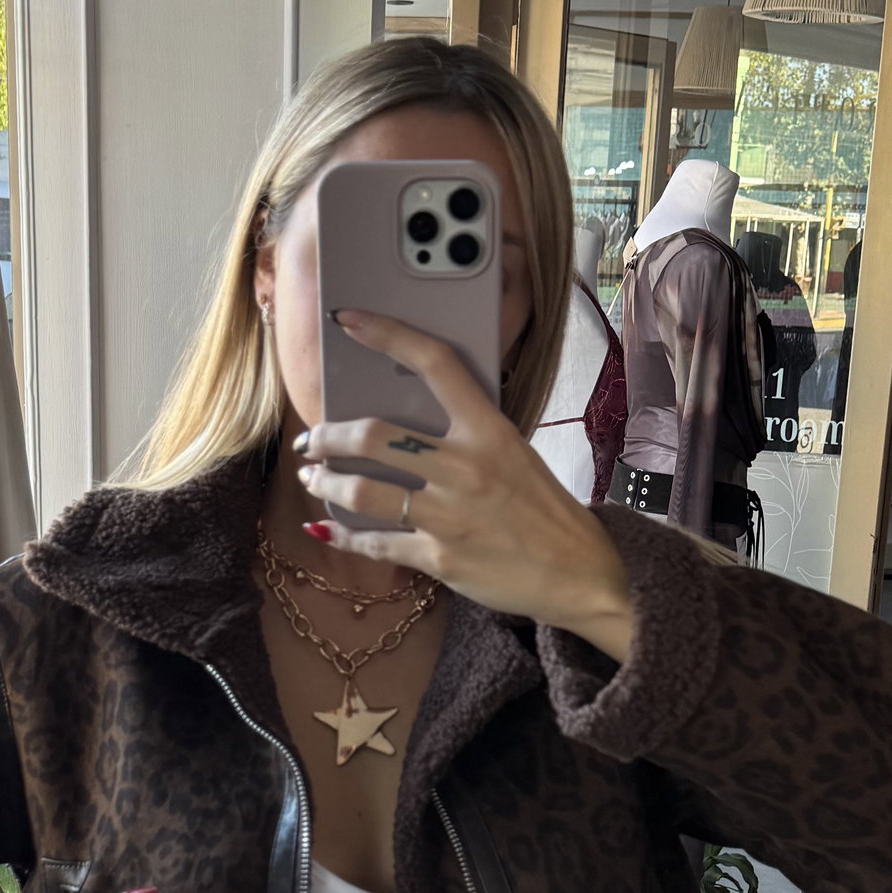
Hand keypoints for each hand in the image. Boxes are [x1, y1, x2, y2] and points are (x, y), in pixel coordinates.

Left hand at [299, 310, 634, 662]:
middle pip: (374, 435)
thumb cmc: (543, 510)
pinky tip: (325, 530)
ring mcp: (450, 515)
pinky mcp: (440, 559)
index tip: (348, 319)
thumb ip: (467, 435)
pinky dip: (342, 536)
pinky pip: (374, 543)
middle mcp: (466, 467)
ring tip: (313, 481)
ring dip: (324, 484)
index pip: (435, 363)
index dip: (385, 334)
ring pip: (362, 491)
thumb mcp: (514, 454)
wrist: (578, 572)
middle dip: (328, 436)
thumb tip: (405, 427)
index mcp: (489, 430)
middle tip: (312, 441)